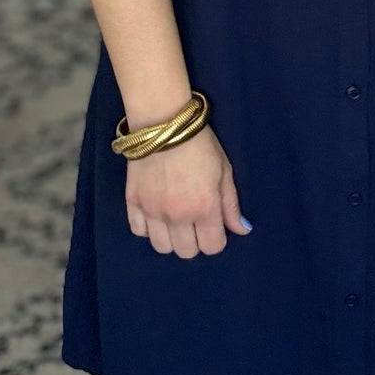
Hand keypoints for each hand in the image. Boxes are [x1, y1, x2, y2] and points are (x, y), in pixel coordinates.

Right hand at [125, 123, 248, 257]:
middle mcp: (178, 215)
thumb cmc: (200, 144)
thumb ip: (231, 205)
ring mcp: (152, 211)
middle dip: (195, 241)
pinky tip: (156, 214)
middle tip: (195, 222)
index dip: (216, 239)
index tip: (214, 226)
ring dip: (171, 238)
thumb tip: (241, 230)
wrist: (163, 122)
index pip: (212, 247)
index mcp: (204, 208)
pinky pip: (139, 231)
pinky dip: (148, 228)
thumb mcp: (224, 171)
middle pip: (187, 252)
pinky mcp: (132, 202)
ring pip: (162, 247)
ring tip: (175, 221)